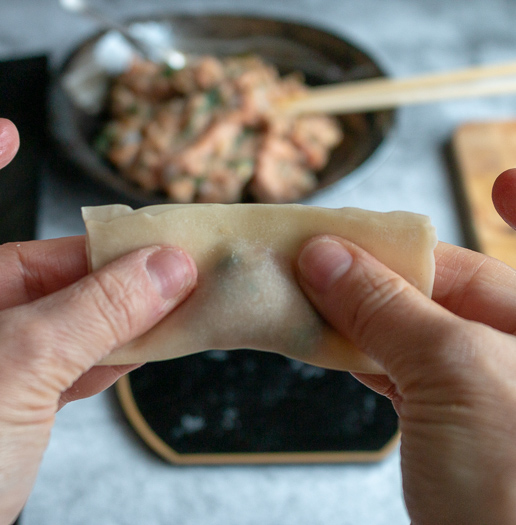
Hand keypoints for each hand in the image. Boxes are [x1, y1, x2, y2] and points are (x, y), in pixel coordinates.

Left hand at [0, 119, 196, 524]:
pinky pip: (54, 362)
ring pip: (46, 316)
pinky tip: (141, 348)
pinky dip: (96, 355)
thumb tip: (166, 268)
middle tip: (157, 253)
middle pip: (17, 264)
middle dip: (89, 262)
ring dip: (105, 311)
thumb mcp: (15, 365)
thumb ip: (97, 312)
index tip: (8, 135)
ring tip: (166, 295)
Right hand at [296, 169, 515, 523]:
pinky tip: (324, 333)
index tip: (499, 179)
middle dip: (392, 260)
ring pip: (414, 325)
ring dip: (360, 305)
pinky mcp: (447, 423)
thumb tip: (325, 255)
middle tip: (324, 239)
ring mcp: (483, 389)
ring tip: (306, 280)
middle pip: (454, 283)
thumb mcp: (456, 373)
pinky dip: (359, 348)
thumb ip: (389, 305)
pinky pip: (398, 366)